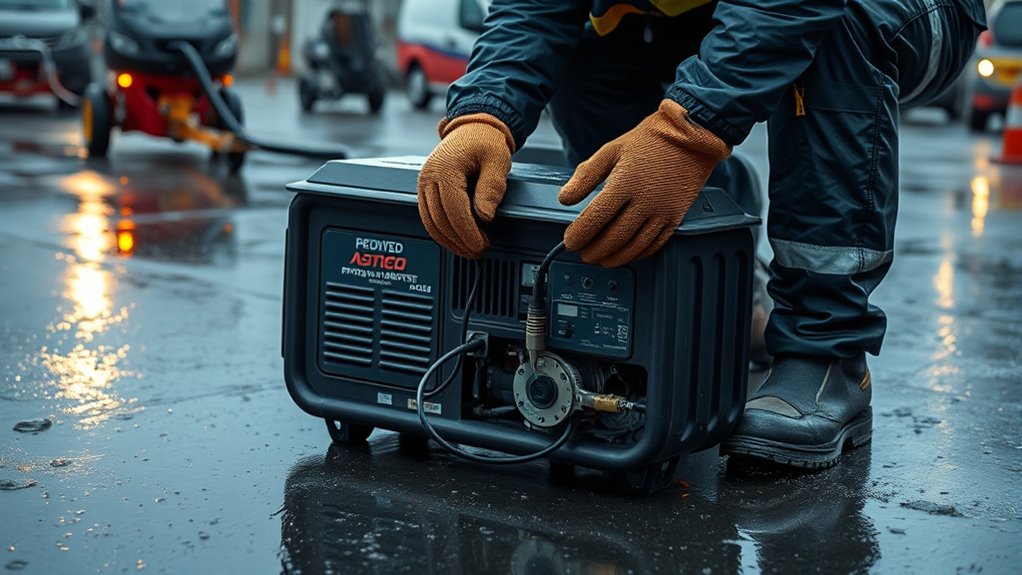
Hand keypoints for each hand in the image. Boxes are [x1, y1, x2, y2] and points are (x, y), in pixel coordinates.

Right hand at [417, 113, 514, 258]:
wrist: (473, 128)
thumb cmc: (485, 140)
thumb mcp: (497, 160)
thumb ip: (491, 188)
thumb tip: (484, 216)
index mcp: (445, 168)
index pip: (454, 210)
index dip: (468, 231)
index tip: (480, 244)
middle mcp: (429, 176)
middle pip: (439, 219)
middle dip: (459, 240)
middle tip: (478, 251)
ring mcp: (424, 183)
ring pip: (431, 222)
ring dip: (449, 240)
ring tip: (468, 249)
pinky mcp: (425, 189)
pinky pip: (429, 216)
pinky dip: (442, 231)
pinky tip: (456, 239)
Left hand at [558, 100, 729, 266]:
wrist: (690, 136)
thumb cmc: (650, 141)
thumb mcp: (611, 150)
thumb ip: (585, 176)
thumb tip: (565, 198)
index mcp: (625, 183)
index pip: (595, 218)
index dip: (579, 235)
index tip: (570, 241)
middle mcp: (645, 201)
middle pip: (614, 238)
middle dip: (594, 250)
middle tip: (583, 253)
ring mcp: (662, 212)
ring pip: (634, 247)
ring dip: (614, 257)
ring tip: (601, 259)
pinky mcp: (675, 217)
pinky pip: (655, 245)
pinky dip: (637, 254)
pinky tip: (626, 254)